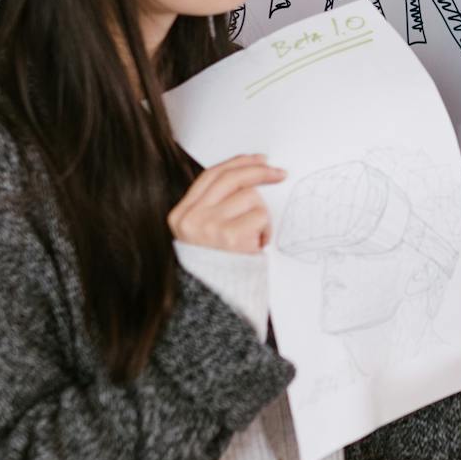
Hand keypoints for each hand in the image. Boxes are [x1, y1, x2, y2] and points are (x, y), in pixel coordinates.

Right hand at [167, 155, 286, 252]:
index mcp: (181, 214)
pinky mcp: (230, 237)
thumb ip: (217, 204)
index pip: (211, 175)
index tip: (258, 160)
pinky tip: (257, 244)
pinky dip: (265, 230)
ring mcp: (209, 227)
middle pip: (231, 178)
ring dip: (262, 214)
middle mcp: (191, 219)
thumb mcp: (205, 231)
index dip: (238, 163)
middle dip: (259, 171)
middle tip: (279, 173)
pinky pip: (260, 216)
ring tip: (255, 235)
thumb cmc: (218, 264)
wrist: (218, 300)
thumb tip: (250, 172)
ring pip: (250, 196)